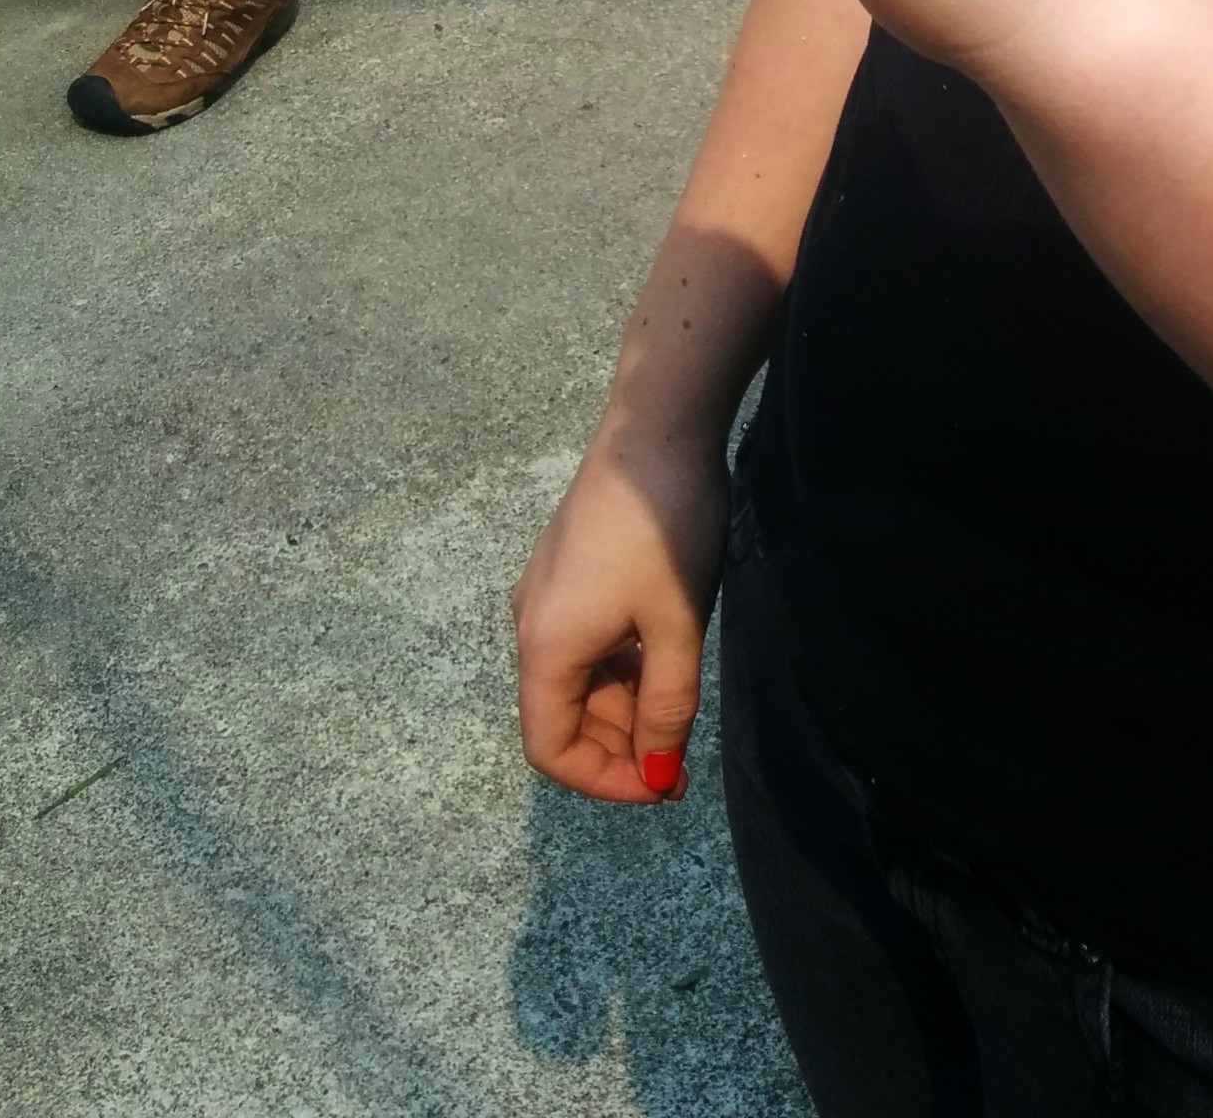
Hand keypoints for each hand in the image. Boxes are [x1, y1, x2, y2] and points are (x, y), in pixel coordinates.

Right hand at [512, 421, 727, 803]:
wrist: (658, 429)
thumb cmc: (666, 528)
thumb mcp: (679, 627)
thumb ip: (667, 706)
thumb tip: (658, 773)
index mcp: (547, 647)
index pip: (551, 748)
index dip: (604, 780)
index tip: (662, 784)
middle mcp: (533, 625)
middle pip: (562, 716)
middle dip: (618, 746)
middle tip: (679, 757)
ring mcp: (548, 594)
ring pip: (578, 679)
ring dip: (622, 707)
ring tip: (680, 710)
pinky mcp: (569, 570)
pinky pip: (586, 642)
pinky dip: (620, 667)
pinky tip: (664, 660)